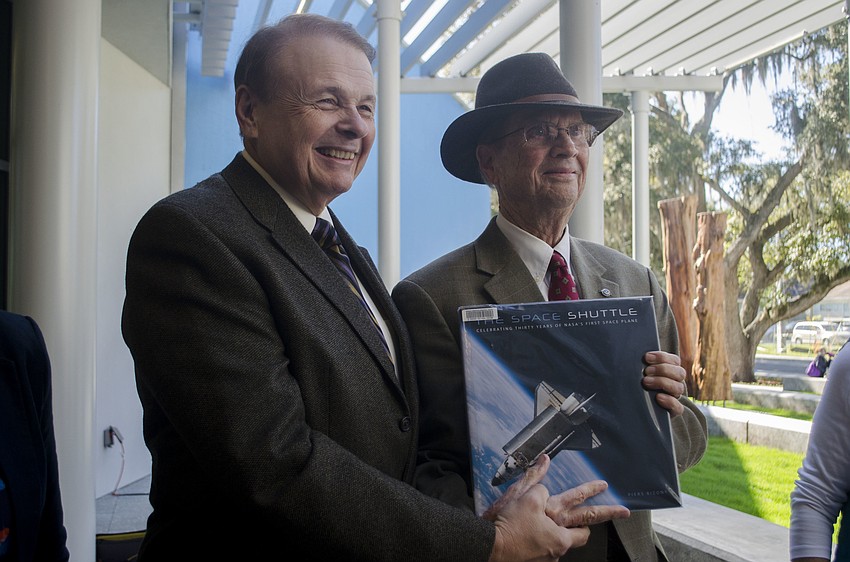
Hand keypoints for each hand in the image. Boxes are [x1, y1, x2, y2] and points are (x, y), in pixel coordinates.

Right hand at [484, 455, 626, 561]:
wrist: (491, 548)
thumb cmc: (507, 524)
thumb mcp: (521, 495)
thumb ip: (535, 478)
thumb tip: (545, 461)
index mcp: (557, 519)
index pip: (579, 500)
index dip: (592, 490)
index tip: (604, 485)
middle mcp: (559, 539)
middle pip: (586, 525)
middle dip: (606, 515)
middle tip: (623, 512)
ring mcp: (551, 552)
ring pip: (568, 538)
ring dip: (572, 530)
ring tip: (572, 524)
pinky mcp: (541, 559)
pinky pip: (552, 547)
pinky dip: (551, 539)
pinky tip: (541, 534)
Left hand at [641, 351, 686, 416]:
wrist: (637, 407)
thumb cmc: (639, 385)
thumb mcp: (642, 373)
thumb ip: (644, 365)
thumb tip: (640, 357)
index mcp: (671, 370)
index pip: (674, 360)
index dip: (662, 357)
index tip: (646, 357)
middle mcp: (676, 382)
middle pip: (679, 373)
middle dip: (662, 369)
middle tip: (646, 372)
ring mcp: (675, 397)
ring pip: (679, 387)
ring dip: (662, 382)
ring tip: (646, 382)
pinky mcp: (674, 411)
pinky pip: (678, 407)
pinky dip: (669, 401)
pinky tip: (658, 397)